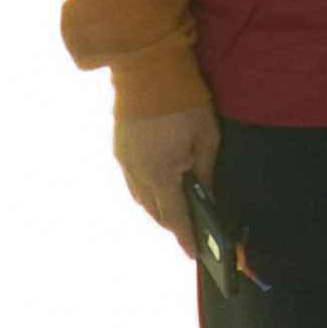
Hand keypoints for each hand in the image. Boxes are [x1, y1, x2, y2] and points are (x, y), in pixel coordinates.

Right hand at [112, 105, 220, 251]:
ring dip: (158, 209)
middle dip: (172, 224)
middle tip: (190, 233)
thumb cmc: (185, 103)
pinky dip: (147, 191)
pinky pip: (133, 181)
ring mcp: (124, 162)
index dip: (186, 236)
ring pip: (141, 198)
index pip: (176, 216)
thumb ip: (205, 172)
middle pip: (155, 211)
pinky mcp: (119, 150)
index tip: (194, 254)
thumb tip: (206, 195)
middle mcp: (137, 174)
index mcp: (161, 175)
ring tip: (177, 215)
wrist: (149, 72)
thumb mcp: (207, 139)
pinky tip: (160, 190)